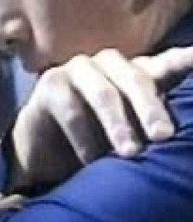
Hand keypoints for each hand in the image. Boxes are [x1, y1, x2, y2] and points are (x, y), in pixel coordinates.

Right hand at [11, 46, 192, 187]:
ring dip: (118, 125)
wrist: (43, 152)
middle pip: (136, 79)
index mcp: (136, 73)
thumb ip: (153, 128)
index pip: (167, 63)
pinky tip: (91, 160)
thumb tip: (172, 136)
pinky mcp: (51, 83)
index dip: (186, 61)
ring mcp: (78, 69)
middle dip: (151, 108)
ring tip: (130, 153)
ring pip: (104, 93)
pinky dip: (85, 138)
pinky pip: (71, 110)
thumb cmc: (96, 144)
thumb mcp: (131, 137)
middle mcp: (109, 64)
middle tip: (163, 136)